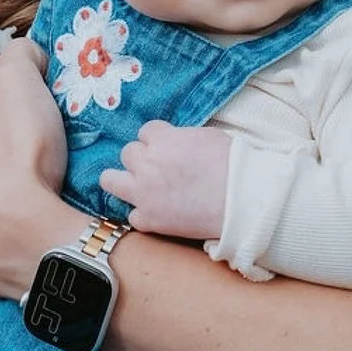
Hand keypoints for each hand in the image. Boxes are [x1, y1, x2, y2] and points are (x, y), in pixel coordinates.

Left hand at [0, 38, 73, 298]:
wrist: (23, 235)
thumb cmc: (21, 154)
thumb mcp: (18, 84)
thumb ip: (17, 58)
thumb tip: (23, 51)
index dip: (2, 111)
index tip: (31, 115)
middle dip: (2, 162)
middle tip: (43, 161)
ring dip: (7, 206)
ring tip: (42, 204)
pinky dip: (12, 242)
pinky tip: (34, 237)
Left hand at [100, 121, 230, 238]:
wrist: (241, 200)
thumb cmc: (234, 165)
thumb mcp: (208, 137)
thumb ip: (182, 138)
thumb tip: (175, 142)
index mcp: (163, 140)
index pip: (146, 131)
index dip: (157, 140)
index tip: (167, 148)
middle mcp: (147, 164)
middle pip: (128, 153)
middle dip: (142, 158)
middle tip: (158, 167)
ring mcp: (144, 193)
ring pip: (110, 180)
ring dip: (121, 180)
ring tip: (136, 185)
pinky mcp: (148, 219)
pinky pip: (132, 214)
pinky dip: (144, 214)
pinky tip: (158, 212)